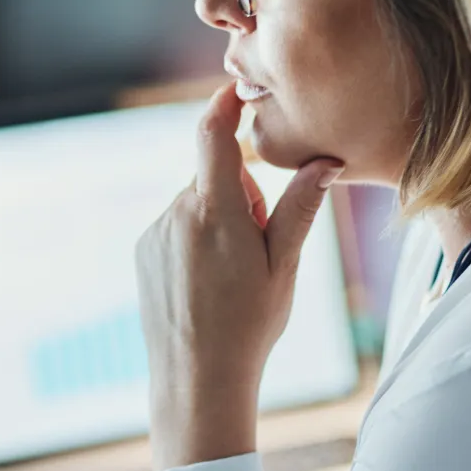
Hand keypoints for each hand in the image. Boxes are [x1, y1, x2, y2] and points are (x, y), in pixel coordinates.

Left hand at [135, 84, 341, 469]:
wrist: (196, 378)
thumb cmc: (249, 324)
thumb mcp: (285, 265)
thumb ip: (300, 207)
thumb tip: (326, 162)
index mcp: (215, 211)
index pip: (212, 135)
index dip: (224, 106)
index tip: (237, 92)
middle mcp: (177, 214)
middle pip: (214, 178)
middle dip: (240, 197)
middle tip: (256, 250)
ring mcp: (156, 233)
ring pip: (196, 206)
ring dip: (217, 223)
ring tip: (229, 277)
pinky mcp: (144, 252)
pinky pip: (176, 229)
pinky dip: (194, 242)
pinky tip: (205, 286)